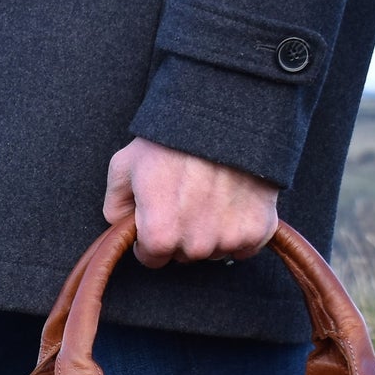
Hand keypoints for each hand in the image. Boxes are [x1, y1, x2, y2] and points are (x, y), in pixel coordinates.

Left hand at [102, 136, 280, 268]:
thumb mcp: (125, 166)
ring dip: (211, 232)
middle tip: (185, 197)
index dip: (150, 237)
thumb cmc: (170, 140)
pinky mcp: (258, 229)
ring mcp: (230, 238)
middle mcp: (196, 245)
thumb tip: (122, 227)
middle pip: (185, 254)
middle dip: (181, 234)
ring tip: (210, 195)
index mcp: (160, 235)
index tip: (158, 216)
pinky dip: (240, 230)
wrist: (223, 116)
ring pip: (215, 250)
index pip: (152, 259)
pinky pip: (245, 245)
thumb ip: (116, 206)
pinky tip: (232, 202)